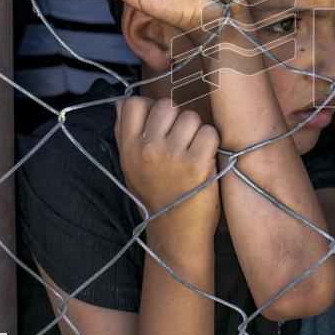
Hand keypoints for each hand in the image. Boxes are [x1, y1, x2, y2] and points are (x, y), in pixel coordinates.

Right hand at [114, 97, 219, 238]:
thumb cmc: (156, 195)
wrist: (175, 232)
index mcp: (128, 148)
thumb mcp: (130, 165)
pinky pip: (209, 132)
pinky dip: (211, 143)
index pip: (135, 104)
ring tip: (192, 152)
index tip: (160, 127)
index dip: (151, 109)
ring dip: (197, 131)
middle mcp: (147, 150)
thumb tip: (123, 101)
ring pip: (191, 117)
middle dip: (178, 119)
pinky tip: (205, 159)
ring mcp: (172, 156)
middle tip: (181, 142)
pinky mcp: (197, 164)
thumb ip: (125, 131)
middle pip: (168, 106)